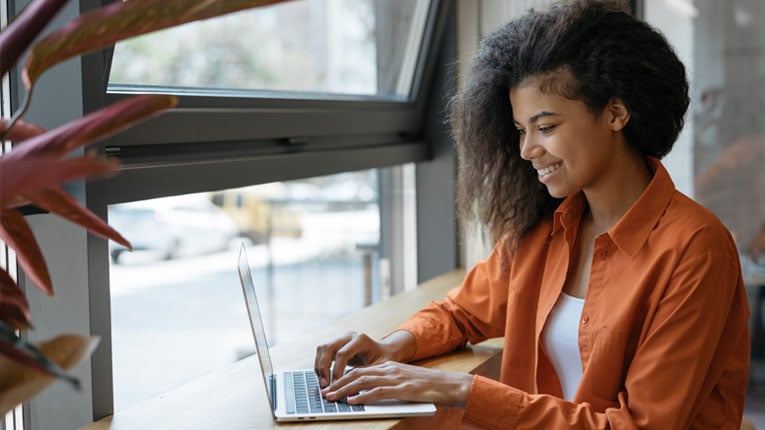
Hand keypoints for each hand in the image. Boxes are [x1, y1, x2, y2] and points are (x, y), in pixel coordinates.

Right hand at [314, 331, 414, 387]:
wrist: (384, 352)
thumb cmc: (384, 360)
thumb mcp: (380, 367)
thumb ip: (365, 374)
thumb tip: (350, 387)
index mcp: (361, 339)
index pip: (342, 353)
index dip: (336, 370)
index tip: (336, 385)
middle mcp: (349, 336)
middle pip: (328, 347)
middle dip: (323, 367)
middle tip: (324, 385)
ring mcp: (341, 339)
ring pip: (322, 348)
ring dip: (319, 366)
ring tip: (323, 383)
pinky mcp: (336, 344)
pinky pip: (322, 352)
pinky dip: (320, 365)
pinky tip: (324, 378)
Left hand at [321, 361, 473, 407]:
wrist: (446, 384)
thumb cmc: (425, 386)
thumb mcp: (402, 381)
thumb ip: (385, 384)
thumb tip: (365, 393)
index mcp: (388, 366)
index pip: (360, 370)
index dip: (343, 378)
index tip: (331, 387)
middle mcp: (389, 369)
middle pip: (357, 374)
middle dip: (338, 383)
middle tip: (325, 393)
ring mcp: (395, 378)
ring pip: (364, 381)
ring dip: (345, 390)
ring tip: (333, 397)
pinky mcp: (402, 388)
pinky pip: (378, 392)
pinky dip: (363, 397)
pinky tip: (354, 402)